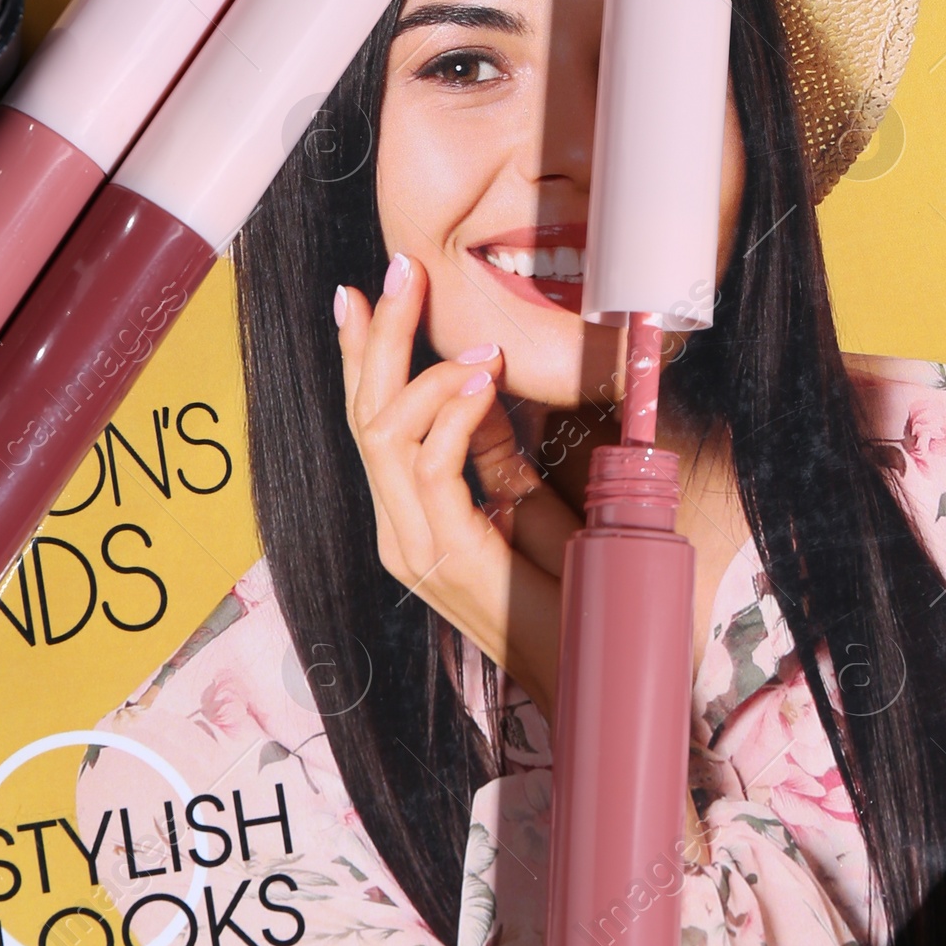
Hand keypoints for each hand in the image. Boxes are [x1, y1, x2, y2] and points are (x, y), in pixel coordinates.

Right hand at [338, 255, 578, 717]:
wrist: (585, 673)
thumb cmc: (569, 595)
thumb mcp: (527, 504)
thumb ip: (490, 450)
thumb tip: (477, 378)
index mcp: (410, 516)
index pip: (369, 420)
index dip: (360, 353)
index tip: (364, 291)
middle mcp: (396, 529)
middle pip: (363, 414)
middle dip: (376, 337)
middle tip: (396, 271)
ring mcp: (410, 545)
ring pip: (383, 431)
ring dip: (423, 369)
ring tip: (475, 342)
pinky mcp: (440, 556)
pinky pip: (428, 464)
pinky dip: (452, 411)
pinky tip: (481, 380)